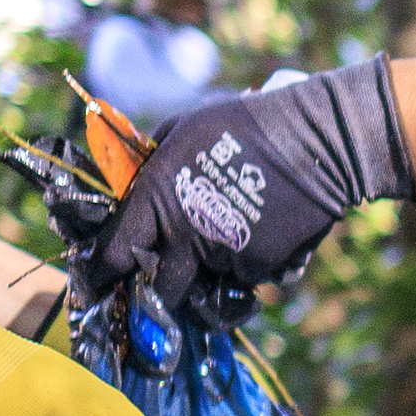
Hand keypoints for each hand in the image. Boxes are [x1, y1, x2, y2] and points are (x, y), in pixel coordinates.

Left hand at [94, 59, 411, 323]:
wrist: (315, 141)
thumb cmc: (244, 124)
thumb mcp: (184, 128)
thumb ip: (151, 161)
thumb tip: (130, 185)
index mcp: (156, 197)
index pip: (114, 253)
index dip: (102, 271)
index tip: (100, 278)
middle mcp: (184, 234)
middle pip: (158, 290)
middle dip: (158, 291)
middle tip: (166, 278)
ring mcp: (222, 255)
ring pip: (206, 284)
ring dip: (211, 271)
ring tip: (230, 236)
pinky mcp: (258, 266)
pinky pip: (245, 278)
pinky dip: (250, 265)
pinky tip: (264, 233)